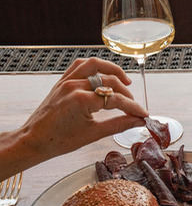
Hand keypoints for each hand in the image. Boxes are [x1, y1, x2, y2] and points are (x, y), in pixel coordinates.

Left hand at [8, 58, 146, 171]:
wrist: (34, 140)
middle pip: (110, 82)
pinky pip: (80, 65)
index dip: (133, 107)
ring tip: (125, 81)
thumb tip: (137, 121)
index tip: (143, 114)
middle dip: (127, 94)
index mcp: (81, 100)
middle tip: (133, 107)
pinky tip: (104, 74)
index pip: (116, 99)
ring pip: (96, 65)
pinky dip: (95, 66)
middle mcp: (74, 86)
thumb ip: (119, 124)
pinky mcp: (62, 81)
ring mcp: (67, 81)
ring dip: (113, 70)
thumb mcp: (93, 134)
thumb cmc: (58, 140)